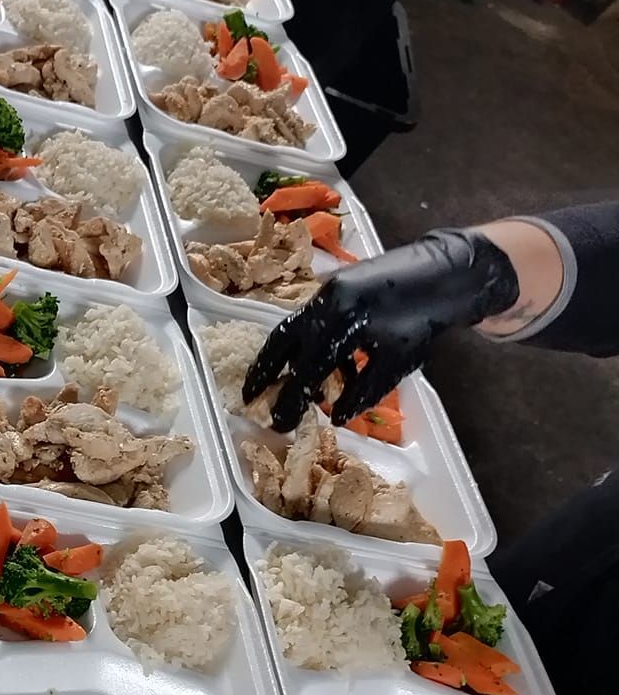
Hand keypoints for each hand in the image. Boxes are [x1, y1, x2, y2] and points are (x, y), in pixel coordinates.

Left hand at [242, 228, 519, 431]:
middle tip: (279, 421)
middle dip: (290, 397)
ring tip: (318, 415)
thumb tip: (292, 366)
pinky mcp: (403, 347)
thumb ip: (322, 323)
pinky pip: (372, 385)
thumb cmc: (388, 285)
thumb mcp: (346, 294)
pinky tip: (345, 412)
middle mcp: (344, 310)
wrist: (445, 273)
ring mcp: (374, 329)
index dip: (263, 367)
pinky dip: (356, 402)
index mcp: (326, 296)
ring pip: (339, 375)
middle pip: (307, 363)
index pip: (283, 336)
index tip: (248, 393)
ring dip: (326, 399)